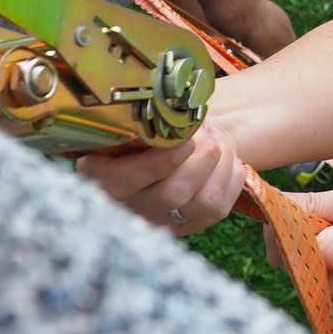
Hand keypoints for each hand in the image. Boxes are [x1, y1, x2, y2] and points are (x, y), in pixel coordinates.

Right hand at [78, 120, 247, 235]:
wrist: (165, 151)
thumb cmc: (144, 132)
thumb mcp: (131, 125)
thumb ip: (142, 122)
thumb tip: (168, 107)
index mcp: (102, 179)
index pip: (123, 182)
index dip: (158, 164)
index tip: (185, 143)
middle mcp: (129, 208)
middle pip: (172, 195)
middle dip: (200, 161)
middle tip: (208, 139)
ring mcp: (160, 221)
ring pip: (202, 203)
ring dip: (218, 167)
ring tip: (217, 144)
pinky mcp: (189, 226)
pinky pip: (219, 208)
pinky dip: (230, 178)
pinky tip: (225, 160)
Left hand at [278, 184, 332, 306]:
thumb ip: (316, 202)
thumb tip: (276, 200)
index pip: (280, 237)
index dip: (282, 215)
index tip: (299, 199)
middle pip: (285, 257)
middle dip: (295, 231)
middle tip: (331, 211)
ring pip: (303, 267)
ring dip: (312, 244)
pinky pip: (322, 276)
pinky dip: (328, 257)